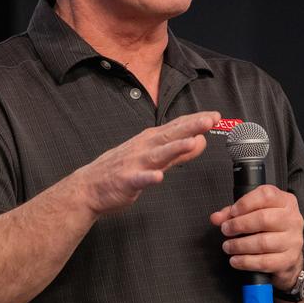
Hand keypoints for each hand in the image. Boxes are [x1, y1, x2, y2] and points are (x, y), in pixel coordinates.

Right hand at [78, 111, 221, 215]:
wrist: (88, 187)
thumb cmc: (121, 170)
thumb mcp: (154, 158)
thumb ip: (178, 152)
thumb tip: (201, 141)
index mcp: (150, 141)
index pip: (176, 127)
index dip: (196, 121)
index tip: (215, 115)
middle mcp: (144, 148)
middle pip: (171, 135)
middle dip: (191, 127)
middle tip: (210, 119)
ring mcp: (134, 164)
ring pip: (158, 155)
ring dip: (175, 148)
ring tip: (192, 142)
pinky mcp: (126, 181)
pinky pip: (139, 180)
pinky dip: (148, 178)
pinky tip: (158, 177)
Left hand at [210, 185, 303, 290]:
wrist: (289, 254)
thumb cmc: (270, 229)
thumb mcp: (254, 214)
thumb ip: (233, 213)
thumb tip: (216, 218)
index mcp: (285, 202)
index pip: (266, 195)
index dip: (245, 203)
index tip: (232, 213)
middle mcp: (292, 219)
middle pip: (263, 219)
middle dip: (239, 225)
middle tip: (226, 230)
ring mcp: (292, 240)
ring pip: (263, 242)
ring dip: (240, 245)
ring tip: (228, 246)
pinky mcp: (288, 259)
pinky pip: (264, 262)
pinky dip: (246, 262)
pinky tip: (236, 260)